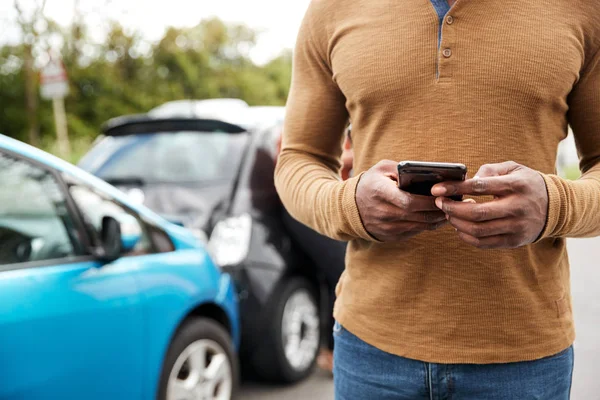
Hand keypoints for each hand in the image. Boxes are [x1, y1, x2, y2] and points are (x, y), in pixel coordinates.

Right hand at [356, 160, 446, 241]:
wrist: (350, 206)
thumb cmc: (371, 183)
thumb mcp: (382, 169)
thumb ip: (402, 169)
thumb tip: (427, 174)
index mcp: (379, 191)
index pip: (408, 201)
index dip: (427, 201)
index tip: (442, 195)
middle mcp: (382, 212)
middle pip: (417, 215)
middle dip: (437, 210)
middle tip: (452, 204)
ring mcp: (385, 227)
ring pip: (418, 226)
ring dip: (436, 220)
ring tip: (449, 211)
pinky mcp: (389, 236)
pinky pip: (413, 232)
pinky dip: (427, 226)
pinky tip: (436, 218)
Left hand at [431, 161, 548, 248]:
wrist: (555, 207)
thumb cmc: (525, 184)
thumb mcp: (512, 169)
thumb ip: (488, 170)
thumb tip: (466, 181)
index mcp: (516, 185)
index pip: (479, 187)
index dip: (454, 189)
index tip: (436, 189)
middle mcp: (518, 208)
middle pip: (476, 213)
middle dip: (452, 209)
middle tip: (440, 203)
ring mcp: (516, 227)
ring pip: (477, 230)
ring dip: (456, 223)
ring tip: (449, 214)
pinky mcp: (514, 241)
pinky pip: (483, 243)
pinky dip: (465, 236)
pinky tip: (460, 227)